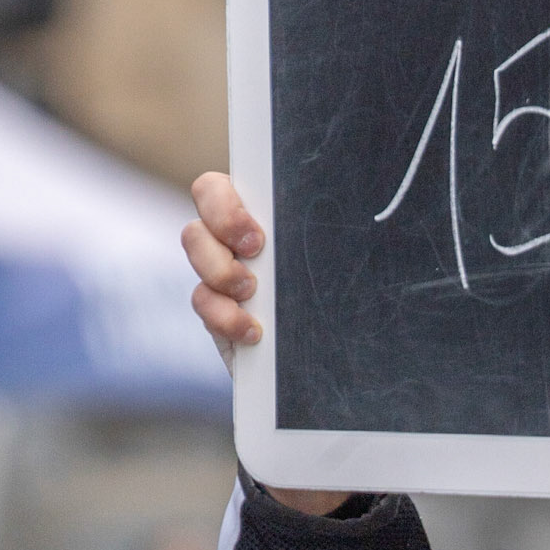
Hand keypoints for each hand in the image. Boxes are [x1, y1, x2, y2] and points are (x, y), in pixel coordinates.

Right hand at [182, 174, 346, 516]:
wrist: (335, 365)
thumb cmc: (347, 299)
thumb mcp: (338, 262)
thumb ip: (327, 235)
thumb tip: (355, 209)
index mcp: (264, 208)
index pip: (222, 184)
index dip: (227, 203)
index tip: (259, 235)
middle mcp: (235, 231)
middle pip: (202, 204)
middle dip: (221, 228)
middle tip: (257, 254)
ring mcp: (221, 268)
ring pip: (194, 245)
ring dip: (220, 270)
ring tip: (254, 294)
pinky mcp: (215, 309)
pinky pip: (201, 301)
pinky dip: (223, 317)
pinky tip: (253, 333)